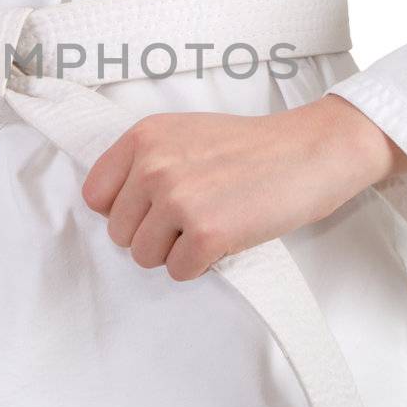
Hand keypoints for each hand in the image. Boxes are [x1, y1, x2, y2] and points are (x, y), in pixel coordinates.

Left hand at [81, 95, 406, 280]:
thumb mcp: (185, 134)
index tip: (152, 210)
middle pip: (120, 233)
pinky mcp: (205, 233)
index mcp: (143, 138)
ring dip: (176, 252)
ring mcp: (178, 199)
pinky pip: (178, 272)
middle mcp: (153, 166)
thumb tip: (114, 208)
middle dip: (154, 235)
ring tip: (210, 225)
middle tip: (194, 217)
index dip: (124, 211)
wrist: (311, 151)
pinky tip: (225, 239)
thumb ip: (146, 162)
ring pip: (145, 256)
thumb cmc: (252, 147)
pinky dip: (201, 265)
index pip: (96, 196)